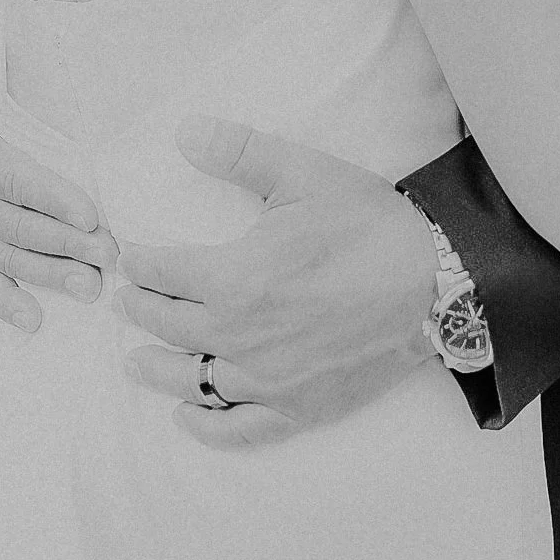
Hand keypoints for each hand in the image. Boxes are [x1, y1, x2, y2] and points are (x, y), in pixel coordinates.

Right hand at [0, 27, 116, 330]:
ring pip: (10, 254)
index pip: (11, 178)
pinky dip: (5, 300)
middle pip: (18, 224)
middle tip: (112, 255)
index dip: (51, 197)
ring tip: (93, 288)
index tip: (90, 214)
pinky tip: (35, 321)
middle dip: (67, 243)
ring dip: (51, 273)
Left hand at [116, 115, 440, 448]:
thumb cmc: (369, 224)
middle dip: (139, 310)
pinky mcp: (298, 408)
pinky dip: (206, 426)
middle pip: (168, 327)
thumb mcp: (303, 174)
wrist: (436, 282)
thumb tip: (184, 130)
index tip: (127, 258)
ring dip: (157, 369)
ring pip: (192, 381)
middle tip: (123, 300)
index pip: (164, 272)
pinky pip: (238, 429)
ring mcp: (269, 380)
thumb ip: (240, 153)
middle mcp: (242, 337)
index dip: (139, 263)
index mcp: (237, 277)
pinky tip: (188, 415)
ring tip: (135, 361)